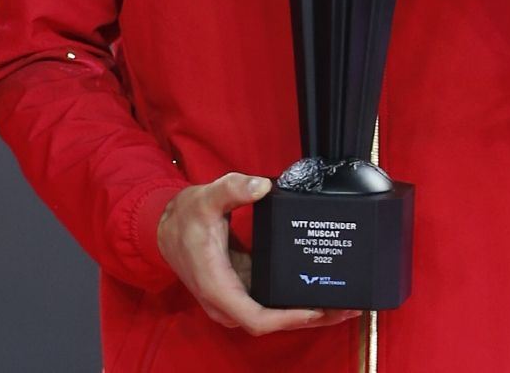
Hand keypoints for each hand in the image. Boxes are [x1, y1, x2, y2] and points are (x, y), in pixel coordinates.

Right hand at [156, 173, 358, 335]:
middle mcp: (227, 303)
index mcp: (218, 288)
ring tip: (342, 303)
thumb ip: (232, 189)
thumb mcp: (205, 199)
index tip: (315, 309)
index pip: (257, 319)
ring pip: (275, 317)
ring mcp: (234, 300)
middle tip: (346, 308)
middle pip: (273, 323)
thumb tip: (260, 186)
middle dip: (311, 318)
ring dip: (308, 314)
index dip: (289, 318)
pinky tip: (318, 292)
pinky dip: (295, 303)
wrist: (164, 227)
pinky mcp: (241, 291)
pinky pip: (271, 305)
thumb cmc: (183, 219)